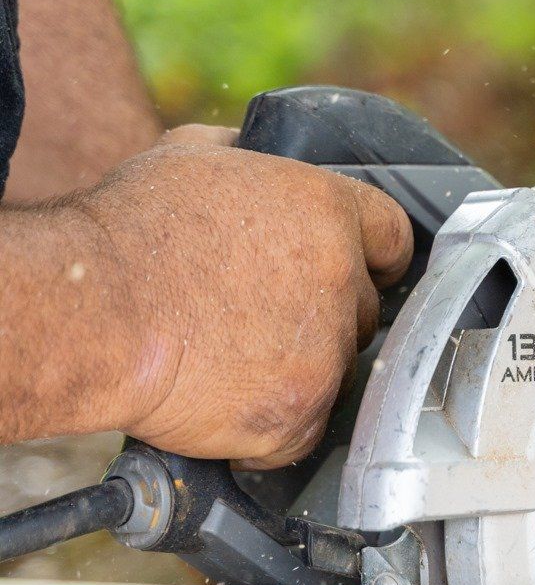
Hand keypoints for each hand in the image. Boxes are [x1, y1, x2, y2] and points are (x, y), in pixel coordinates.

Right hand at [75, 124, 411, 467]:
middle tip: (264, 319)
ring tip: (236, 358)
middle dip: (327, 318)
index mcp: (326, 211)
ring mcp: (325, 354)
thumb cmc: (129, 233)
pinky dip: (275, 425)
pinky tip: (230, 399)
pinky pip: (306, 428)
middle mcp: (341, 281)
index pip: (393, 237)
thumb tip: (261, 162)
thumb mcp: (192, 155)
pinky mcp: (300, 412)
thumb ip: (251, 162)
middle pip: (365, 311)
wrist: (91, 312)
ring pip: (339, 372)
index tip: (371, 273)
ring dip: (302, 372)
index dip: (379, 257)